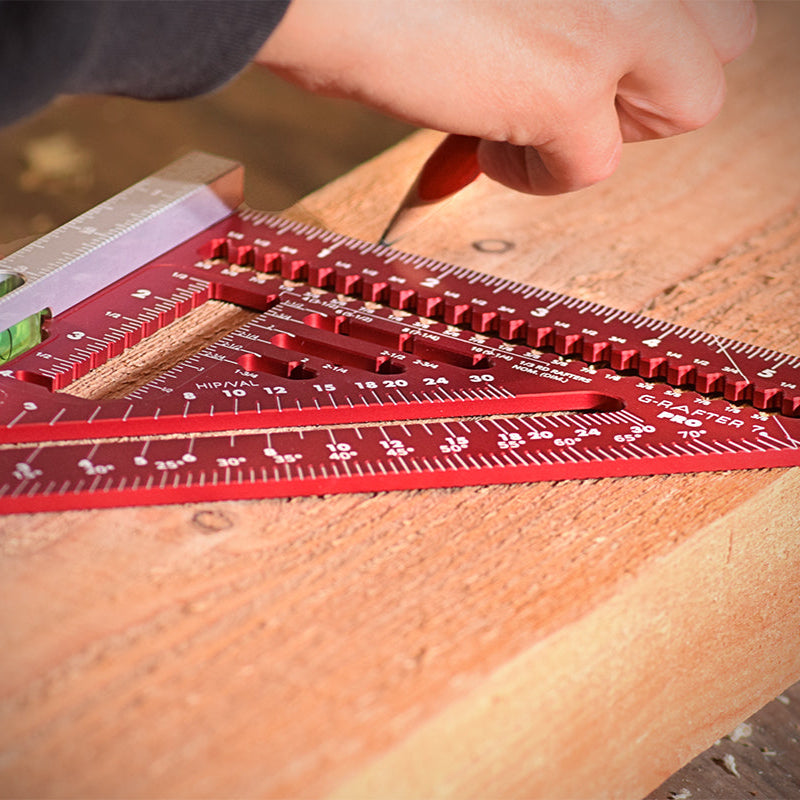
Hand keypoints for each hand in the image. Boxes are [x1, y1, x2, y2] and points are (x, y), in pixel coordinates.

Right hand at [257, 0, 755, 194]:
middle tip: (576, 84)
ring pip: (696, 102)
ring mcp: (614, 13)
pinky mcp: (568, 82)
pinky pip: (594, 169)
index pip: (700, 1)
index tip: (583, 61)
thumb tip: (559, 83)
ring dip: (616, 128)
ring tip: (536, 118)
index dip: (648, 36)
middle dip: (655, 79)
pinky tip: (477, 143)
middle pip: (728, 39)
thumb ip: (552, 10)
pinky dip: (537, 175)